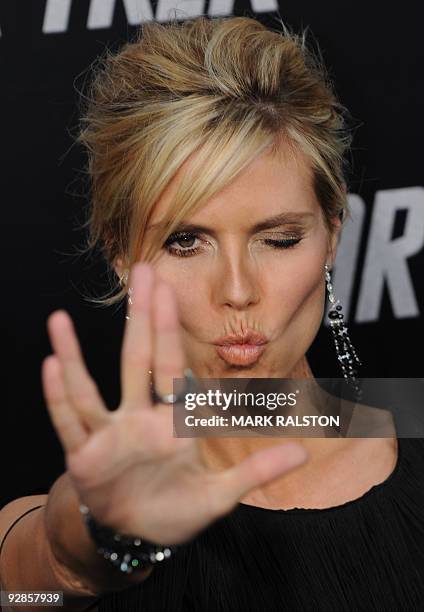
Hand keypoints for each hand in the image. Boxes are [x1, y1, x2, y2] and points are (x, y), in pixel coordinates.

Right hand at [42, 263, 308, 545]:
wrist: (136, 535)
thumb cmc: (176, 508)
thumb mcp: (220, 494)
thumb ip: (257, 471)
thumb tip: (304, 451)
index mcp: (171, 422)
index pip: (170, 367)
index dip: (170, 330)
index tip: (170, 291)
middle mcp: (138, 419)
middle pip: (136, 361)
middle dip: (140, 319)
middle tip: (141, 273)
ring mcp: (109, 436)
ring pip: (91, 388)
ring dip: (75, 355)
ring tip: (59, 320)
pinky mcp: (84, 458)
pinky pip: (70, 424)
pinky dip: (59, 397)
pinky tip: (50, 366)